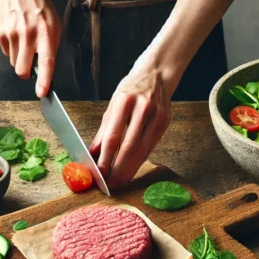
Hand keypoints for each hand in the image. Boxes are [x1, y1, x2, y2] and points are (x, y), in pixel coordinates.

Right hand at [0, 0, 60, 95]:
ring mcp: (10, 33)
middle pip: (21, 70)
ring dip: (18, 54)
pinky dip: (9, 44)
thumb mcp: (53, 22)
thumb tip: (44, 69)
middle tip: (29, 61)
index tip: (42, 93)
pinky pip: (4, 50)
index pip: (46, 61)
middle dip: (25, 71)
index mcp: (45, 32)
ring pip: (12, 61)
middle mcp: (27, 34)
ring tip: (22, 34)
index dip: (43, 80)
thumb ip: (50, 46)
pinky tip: (13, 28)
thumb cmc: (38, 3)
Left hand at [89, 64, 171, 187]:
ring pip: (142, 150)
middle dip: (118, 169)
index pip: (113, 136)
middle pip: (129, 146)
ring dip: (130, 169)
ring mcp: (157, 116)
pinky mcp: (166, 123)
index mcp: (125, 101)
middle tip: (110, 185)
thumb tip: (91, 154)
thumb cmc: (131, 89)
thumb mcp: (113, 104)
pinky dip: (140, 160)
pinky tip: (132, 169)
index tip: (99, 173)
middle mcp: (143, 108)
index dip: (106, 158)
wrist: (157, 74)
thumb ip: (103, 130)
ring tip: (119, 182)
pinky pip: (151, 147)